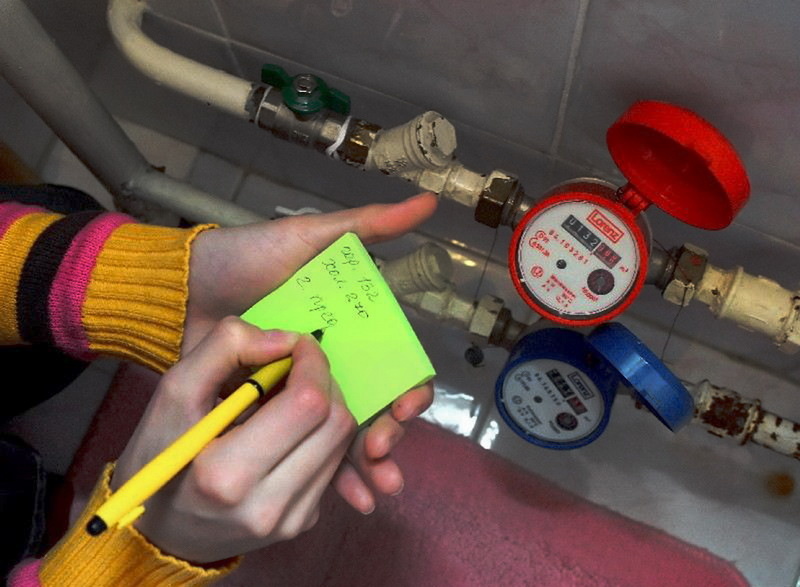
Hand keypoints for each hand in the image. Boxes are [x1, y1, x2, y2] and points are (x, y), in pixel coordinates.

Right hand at [113, 317, 356, 562]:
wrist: (156, 532)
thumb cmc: (158, 456)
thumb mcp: (174, 392)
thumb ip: (224, 349)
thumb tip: (285, 340)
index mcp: (227, 474)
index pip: (309, 404)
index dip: (313, 363)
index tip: (298, 344)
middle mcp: (267, 506)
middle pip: (337, 423)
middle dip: (324, 381)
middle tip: (295, 367)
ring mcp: (289, 521)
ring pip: (342, 443)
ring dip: (325, 407)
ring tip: (288, 397)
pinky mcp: (302, 523)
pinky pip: (333, 465)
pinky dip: (320, 435)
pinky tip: (288, 429)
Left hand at [182, 192, 437, 511]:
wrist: (180, 291)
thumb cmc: (245, 259)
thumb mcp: (307, 238)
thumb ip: (366, 226)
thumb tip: (429, 202)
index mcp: (349, 326)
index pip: (392, 363)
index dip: (407, 386)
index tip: (405, 404)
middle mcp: (335, 362)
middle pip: (376, 405)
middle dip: (389, 432)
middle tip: (382, 451)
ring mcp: (302, 392)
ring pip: (347, 435)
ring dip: (370, 464)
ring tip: (377, 486)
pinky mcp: (271, 415)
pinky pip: (307, 450)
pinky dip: (332, 476)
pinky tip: (352, 498)